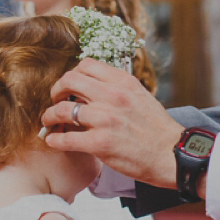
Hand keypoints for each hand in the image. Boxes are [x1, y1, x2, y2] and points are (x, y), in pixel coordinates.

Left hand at [41, 59, 181, 189]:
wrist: (171, 154)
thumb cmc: (156, 127)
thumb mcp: (139, 95)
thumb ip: (116, 88)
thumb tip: (92, 85)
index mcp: (122, 82)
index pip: (85, 65)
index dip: (72, 74)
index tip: (70, 86)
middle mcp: (112, 96)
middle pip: (69, 80)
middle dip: (56, 90)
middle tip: (55, 100)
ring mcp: (105, 119)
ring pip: (62, 109)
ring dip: (49, 116)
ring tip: (48, 121)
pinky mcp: (100, 143)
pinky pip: (66, 138)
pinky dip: (54, 139)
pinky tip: (53, 141)